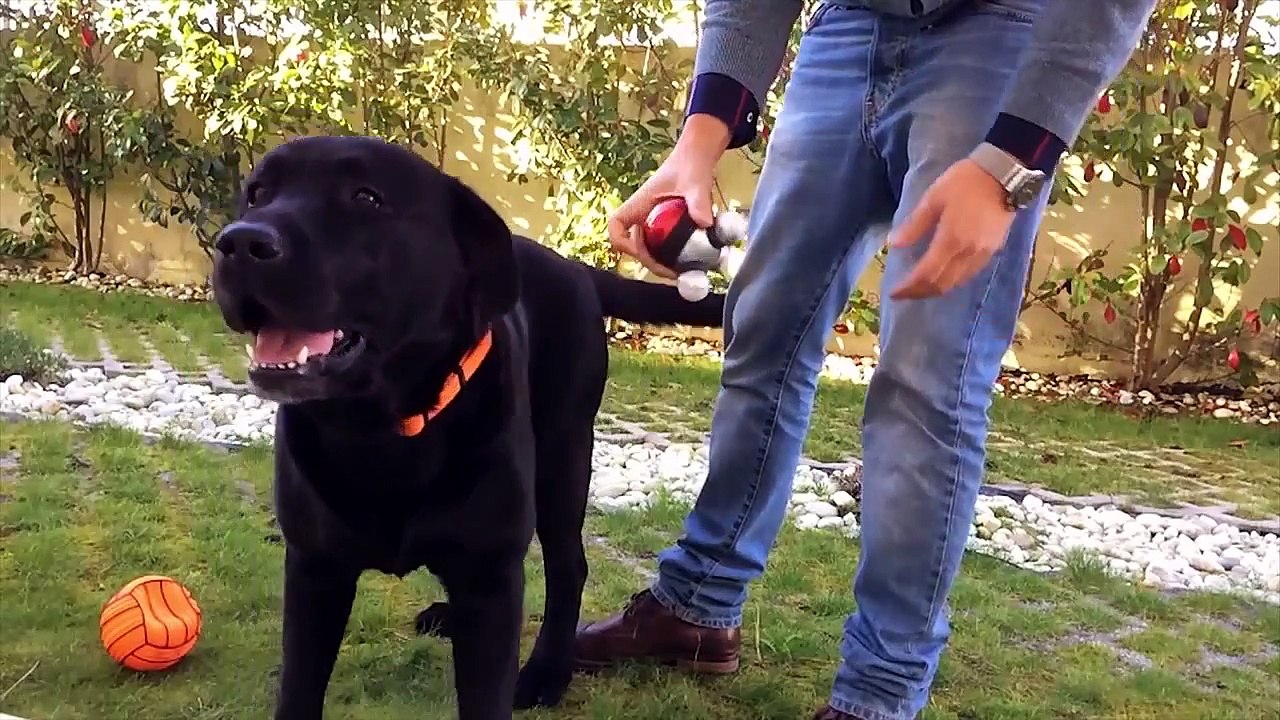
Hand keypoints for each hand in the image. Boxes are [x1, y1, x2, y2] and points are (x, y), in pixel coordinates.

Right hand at [607, 115, 728, 279]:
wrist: (699, 155)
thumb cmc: (690, 163)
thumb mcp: (696, 182)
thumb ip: (699, 201)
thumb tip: (705, 223)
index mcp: (640, 202)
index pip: (616, 226)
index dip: (623, 243)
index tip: (642, 252)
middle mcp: (643, 213)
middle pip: (634, 245)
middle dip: (650, 262)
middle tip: (673, 272)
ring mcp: (654, 219)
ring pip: (649, 248)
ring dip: (661, 262)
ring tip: (683, 272)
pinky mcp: (667, 223)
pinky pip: (663, 244)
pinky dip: (673, 255)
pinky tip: (690, 261)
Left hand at [888, 158, 1016, 299]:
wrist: (1005, 175)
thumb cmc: (965, 182)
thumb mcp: (933, 198)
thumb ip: (914, 224)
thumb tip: (894, 244)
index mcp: (950, 241)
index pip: (926, 275)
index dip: (908, 288)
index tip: (894, 292)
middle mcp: (967, 254)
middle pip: (941, 285)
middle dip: (920, 293)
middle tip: (904, 293)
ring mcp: (983, 254)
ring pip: (956, 283)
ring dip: (936, 289)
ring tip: (920, 287)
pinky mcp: (993, 250)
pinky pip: (969, 274)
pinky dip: (952, 280)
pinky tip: (944, 275)